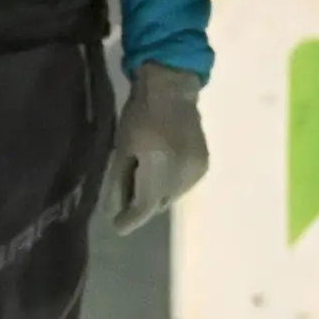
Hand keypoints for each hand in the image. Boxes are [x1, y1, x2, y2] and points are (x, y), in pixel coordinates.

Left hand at [106, 62, 209, 234]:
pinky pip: (183, 186)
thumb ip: (119, 183)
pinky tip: (162, 169)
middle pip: (159, 205)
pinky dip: (170, 184)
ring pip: (172, 197)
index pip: (145, 208)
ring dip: (157, 195)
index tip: (117, 226)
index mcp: (159, 172)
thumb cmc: (139, 117)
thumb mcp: (122, 150)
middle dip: (142, 206)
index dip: (130, 220)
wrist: (172, 91)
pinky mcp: (203, 166)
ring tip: (144, 180)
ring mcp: (196, 172)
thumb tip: (114, 212)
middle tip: (127, 198)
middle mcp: (182, 177)